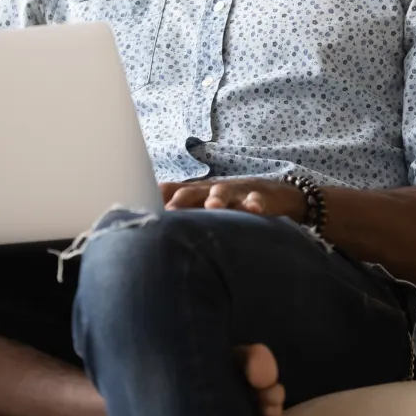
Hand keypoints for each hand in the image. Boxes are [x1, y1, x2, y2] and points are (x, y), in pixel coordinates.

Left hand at [159, 177, 305, 221]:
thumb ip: (177, 211)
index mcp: (194, 194)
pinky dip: (254, 204)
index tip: (144, 210)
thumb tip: (145, 224)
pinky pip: (256, 200)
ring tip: (213, 206)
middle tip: (170, 210)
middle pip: (192, 192)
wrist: (271, 191)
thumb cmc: (228, 202)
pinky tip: (254, 210)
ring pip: (222, 192)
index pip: (170, 192)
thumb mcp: (202, 205)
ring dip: (217, 198)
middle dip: (181, 201)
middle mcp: (210, 191)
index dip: (157, 200)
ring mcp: (233, 192)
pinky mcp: (257, 197)